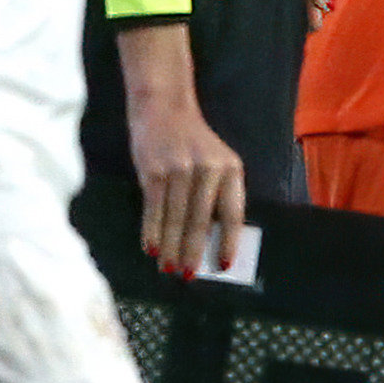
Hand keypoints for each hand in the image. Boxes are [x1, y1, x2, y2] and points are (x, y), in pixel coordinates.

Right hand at [124, 50, 249, 275]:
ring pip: (176, 219)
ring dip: (170, 248)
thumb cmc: (191, 143)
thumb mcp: (215, 162)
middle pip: (200, 222)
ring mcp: (180, 170)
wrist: (164, 107)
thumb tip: (208, 242)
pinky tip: (150, 248)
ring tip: (168, 268)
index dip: (228, 241)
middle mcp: (208, 169)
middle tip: (188, 275)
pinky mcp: (155, 170)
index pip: (232, 213)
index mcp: (231, 169)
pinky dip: (151, 231)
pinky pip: (154, 209)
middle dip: (192, 252)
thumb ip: (216, 195)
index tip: (223, 264)